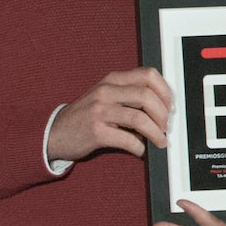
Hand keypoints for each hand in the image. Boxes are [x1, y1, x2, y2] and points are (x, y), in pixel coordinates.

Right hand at [48, 68, 171, 160]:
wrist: (54, 133)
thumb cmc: (85, 116)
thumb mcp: (106, 96)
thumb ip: (129, 95)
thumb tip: (162, 106)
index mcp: (112, 80)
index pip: (148, 75)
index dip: (165, 91)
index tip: (170, 106)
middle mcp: (106, 92)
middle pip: (147, 96)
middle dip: (163, 114)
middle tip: (166, 126)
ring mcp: (100, 111)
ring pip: (140, 118)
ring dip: (156, 133)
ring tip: (160, 141)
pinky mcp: (96, 132)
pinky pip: (128, 139)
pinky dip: (139, 147)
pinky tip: (139, 149)